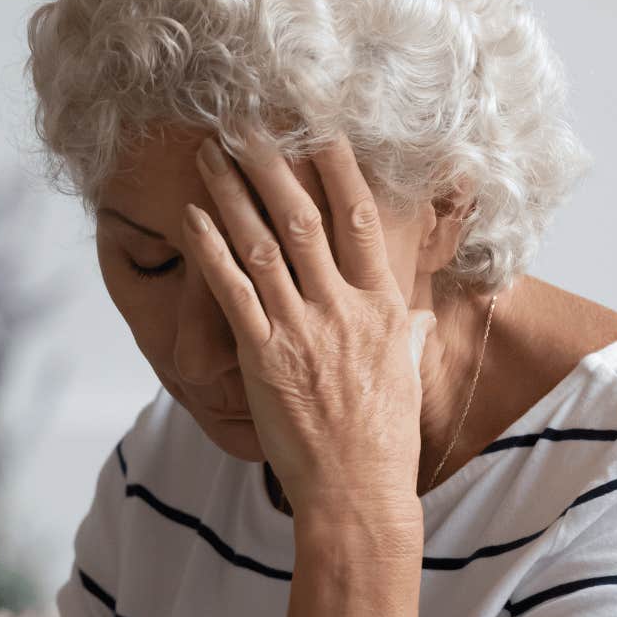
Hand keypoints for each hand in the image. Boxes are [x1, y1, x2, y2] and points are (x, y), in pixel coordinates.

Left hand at [179, 133, 433, 515]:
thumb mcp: (406, 376)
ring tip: (209, 154)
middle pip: (304, 218)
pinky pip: (232, 292)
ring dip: (232, 193)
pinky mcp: (265, 358)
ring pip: (262, 244)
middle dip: (272, 164)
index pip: (361, 220)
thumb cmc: (383, 441)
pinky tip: (192, 218)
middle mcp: (344, 309)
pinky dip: (210, 250)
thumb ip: (411, 335)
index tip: (318, 127)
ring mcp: (303, 331)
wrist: (358, 493)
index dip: (338, 168)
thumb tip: (424, 316)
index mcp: (383, 307)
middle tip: (244, 123)